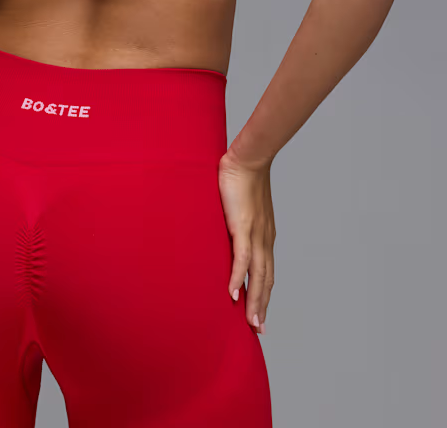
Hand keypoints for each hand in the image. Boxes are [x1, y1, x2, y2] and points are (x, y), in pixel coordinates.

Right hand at [218, 149, 275, 334]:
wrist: (246, 158)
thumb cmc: (240, 178)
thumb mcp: (239, 207)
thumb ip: (234, 221)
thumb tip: (223, 229)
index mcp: (264, 236)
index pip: (266, 271)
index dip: (264, 294)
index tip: (260, 313)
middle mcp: (264, 239)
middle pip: (266, 280)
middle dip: (262, 306)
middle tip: (258, 330)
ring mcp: (255, 234)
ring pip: (258, 275)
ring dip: (255, 301)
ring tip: (251, 323)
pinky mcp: (243, 227)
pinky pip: (242, 258)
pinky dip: (239, 278)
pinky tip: (233, 294)